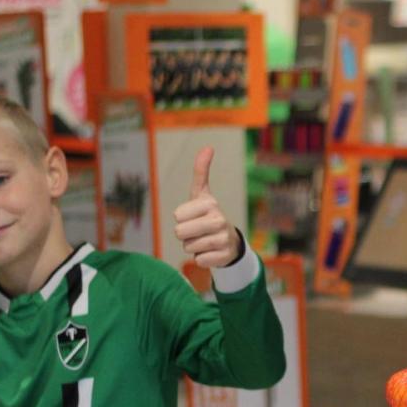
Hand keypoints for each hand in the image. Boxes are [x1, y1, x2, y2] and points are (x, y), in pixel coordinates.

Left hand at [173, 147, 242, 268]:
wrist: (229, 242)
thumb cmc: (208, 215)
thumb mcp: (202, 194)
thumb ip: (201, 171)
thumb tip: (208, 147)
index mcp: (210, 204)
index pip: (177, 215)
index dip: (182, 218)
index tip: (194, 216)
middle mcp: (219, 220)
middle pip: (180, 232)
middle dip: (185, 234)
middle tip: (197, 231)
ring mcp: (222, 239)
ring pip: (188, 247)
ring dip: (193, 246)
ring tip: (204, 241)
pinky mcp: (223, 256)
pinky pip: (198, 260)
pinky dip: (201, 259)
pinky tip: (211, 252)